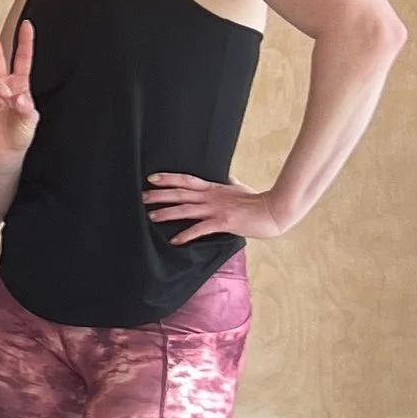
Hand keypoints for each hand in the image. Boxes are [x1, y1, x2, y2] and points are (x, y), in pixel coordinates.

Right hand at [0, 18, 39, 164]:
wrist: (2, 152)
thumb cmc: (19, 136)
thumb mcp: (31, 122)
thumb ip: (27, 109)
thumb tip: (18, 96)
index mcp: (21, 86)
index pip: (23, 59)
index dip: (25, 42)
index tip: (26, 25)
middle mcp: (6, 86)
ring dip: (1, 87)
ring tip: (6, 100)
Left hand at [142, 173, 284, 242]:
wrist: (274, 211)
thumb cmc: (258, 201)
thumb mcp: (241, 188)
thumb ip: (230, 183)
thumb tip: (227, 177)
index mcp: (215, 188)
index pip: (187, 180)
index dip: (169, 178)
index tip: (152, 178)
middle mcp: (212, 197)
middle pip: (181, 193)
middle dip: (160, 194)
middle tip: (142, 196)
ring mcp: (217, 209)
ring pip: (186, 209)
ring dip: (168, 213)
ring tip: (151, 216)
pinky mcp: (223, 222)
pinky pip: (200, 229)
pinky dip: (186, 235)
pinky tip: (174, 240)